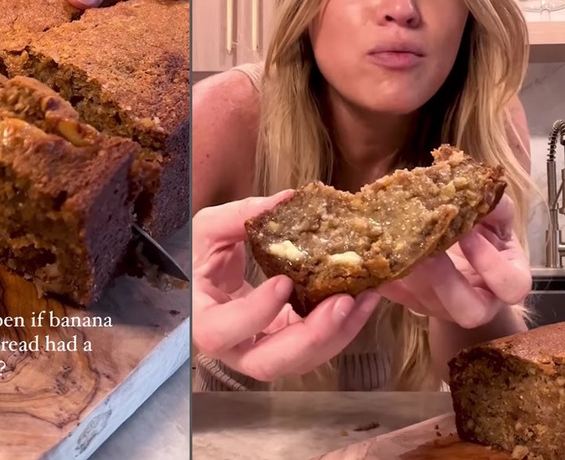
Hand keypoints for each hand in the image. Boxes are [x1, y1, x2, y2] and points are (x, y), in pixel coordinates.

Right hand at [193, 192, 380, 382]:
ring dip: (337, 333)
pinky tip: (363, 298)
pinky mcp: (287, 344)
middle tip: (341, 302)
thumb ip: (240, 215)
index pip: (219, 332)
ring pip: (299, 362)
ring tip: (363, 297)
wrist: (207, 279)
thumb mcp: (208, 230)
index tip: (285, 282)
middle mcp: (231, 347)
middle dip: (309, 338)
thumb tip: (287, 200)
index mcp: (202, 319)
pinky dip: (342, 326)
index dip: (254, 314)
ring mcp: (262, 351)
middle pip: (267, 364)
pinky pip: (316, 347)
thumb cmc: (201, 256)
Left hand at [379, 196, 531, 328]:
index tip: (469, 234)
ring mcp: (440, 307)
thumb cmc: (481, 235)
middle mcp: (475, 304)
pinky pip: (394, 295)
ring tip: (399, 245)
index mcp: (504, 284)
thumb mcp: (494, 221)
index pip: (511, 287)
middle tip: (427, 249)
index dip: (491, 264)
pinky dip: (384, 276)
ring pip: (425, 304)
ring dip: (411, 275)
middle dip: (445, 279)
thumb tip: (481, 188)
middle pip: (468, 311)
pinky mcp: (410, 301)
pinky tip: (375, 254)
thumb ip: (494, 207)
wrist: (454, 250)